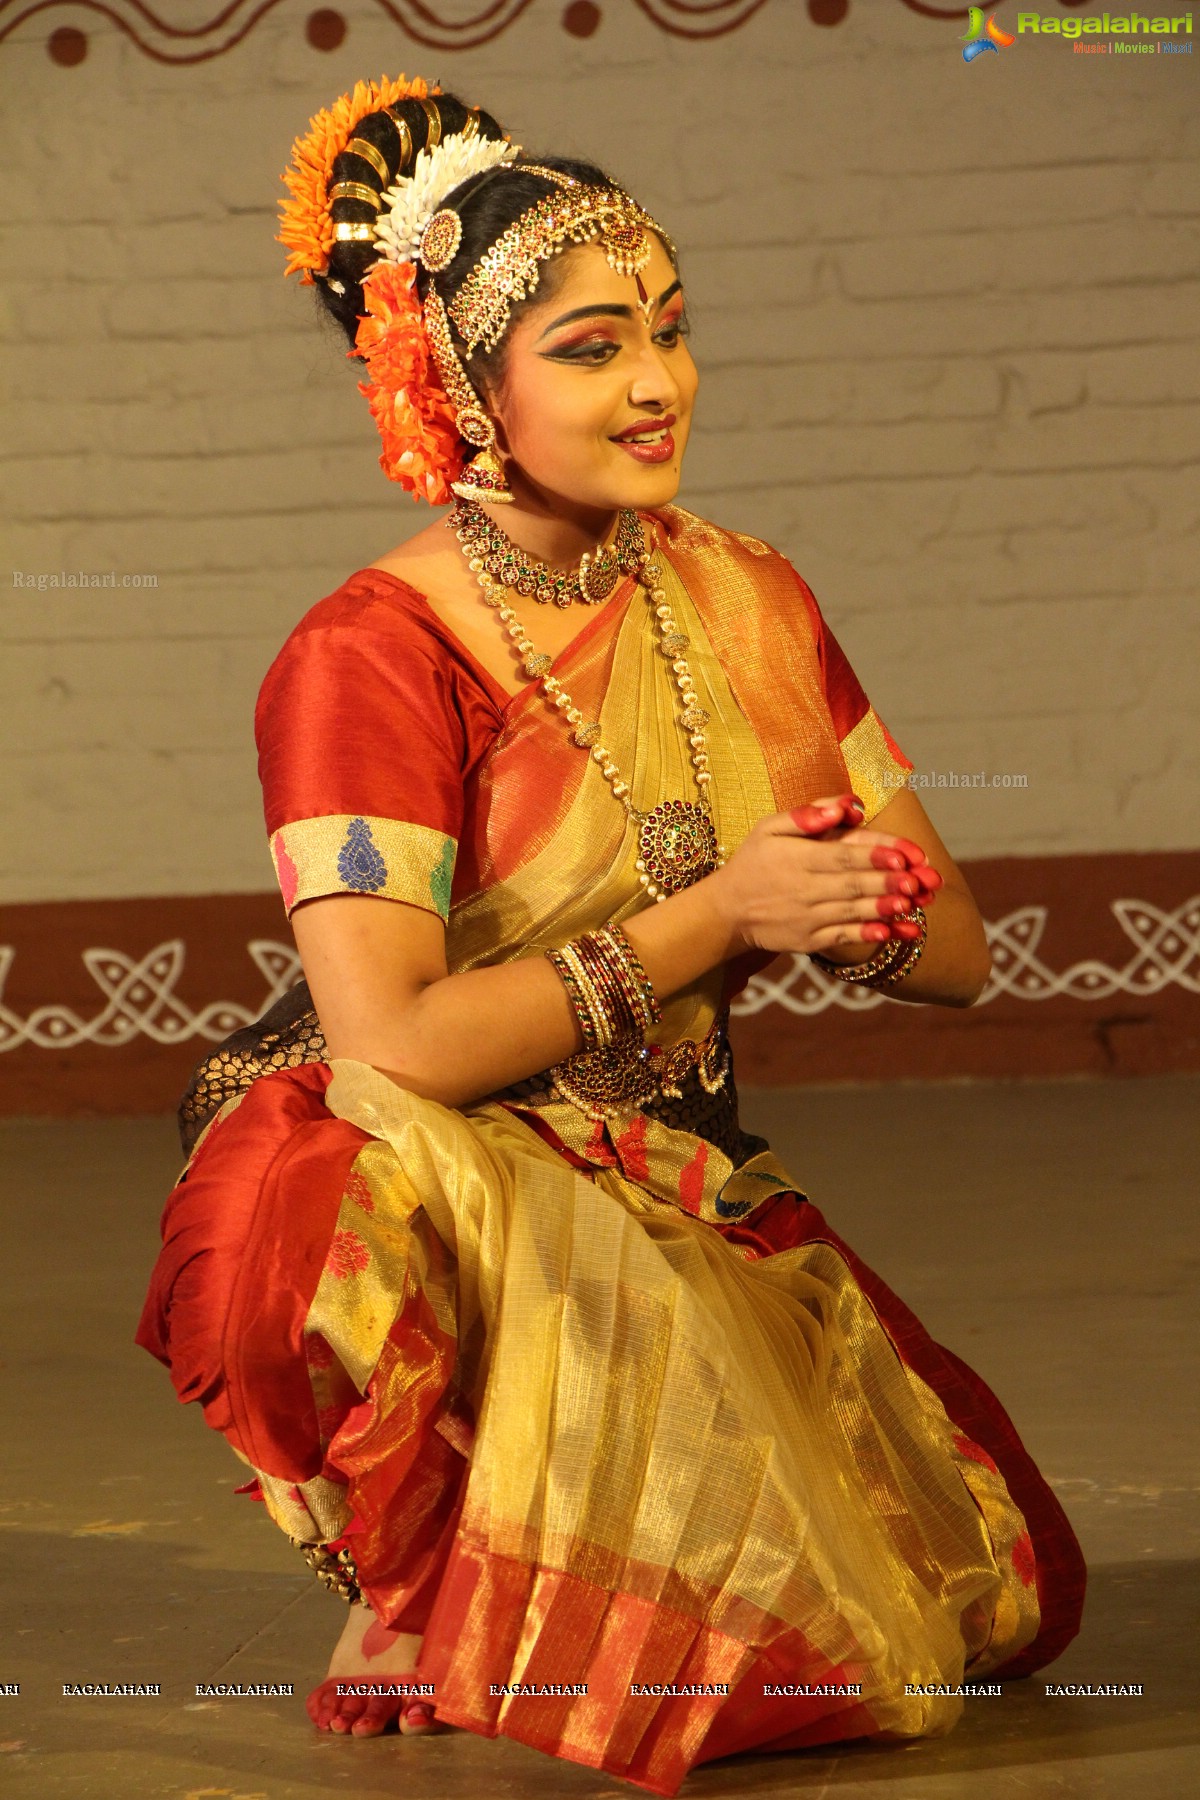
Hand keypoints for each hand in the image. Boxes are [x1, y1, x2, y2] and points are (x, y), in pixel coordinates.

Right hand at [708, 792, 943, 957]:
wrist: (726, 911)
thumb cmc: (753, 862)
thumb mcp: (768, 828)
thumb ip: (807, 814)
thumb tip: (846, 805)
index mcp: (798, 857)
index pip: (843, 853)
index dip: (875, 854)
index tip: (905, 855)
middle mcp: (804, 888)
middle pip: (854, 883)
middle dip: (889, 881)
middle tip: (921, 880)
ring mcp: (807, 917)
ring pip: (852, 911)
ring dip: (884, 908)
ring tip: (912, 905)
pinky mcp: (808, 940)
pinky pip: (841, 938)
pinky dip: (865, 934)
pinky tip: (889, 932)